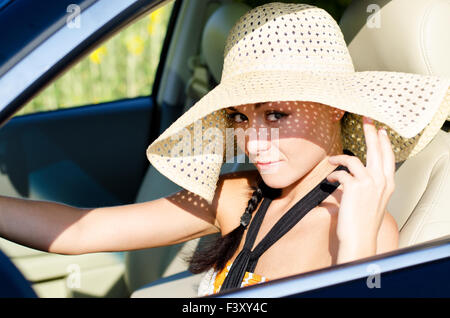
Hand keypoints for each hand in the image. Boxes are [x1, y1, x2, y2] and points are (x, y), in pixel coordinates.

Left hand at [326, 116, 395, 259]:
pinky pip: (341, 173)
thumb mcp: (373, 202)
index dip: (384, 142)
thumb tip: (354, 176)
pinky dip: (333, 174)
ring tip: (332, 160)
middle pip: (377, 150)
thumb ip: (369, 186)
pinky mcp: (355, 187)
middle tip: (366, 118)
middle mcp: (381, 181)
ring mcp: (369, 183)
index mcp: (388, 184)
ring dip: (339, 159)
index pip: (388, 157)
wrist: (360, 238)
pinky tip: (329, 180)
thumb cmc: (364, 223)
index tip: (380, 130)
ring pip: (354, 159)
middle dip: (370, 132)